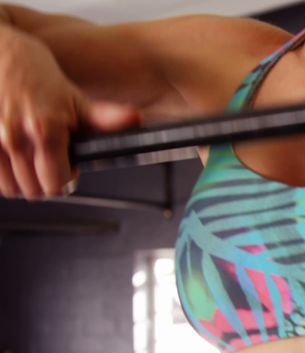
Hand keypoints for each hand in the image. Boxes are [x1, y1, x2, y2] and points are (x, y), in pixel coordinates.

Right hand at [0, 28, 139, 200]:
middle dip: (44, 180)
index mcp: (46, 130)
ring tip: (30, 157)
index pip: (55, 185)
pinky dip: (2, 171)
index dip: (65, 180)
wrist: (1, 55)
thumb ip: (105, 117)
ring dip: (22, 179)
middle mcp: (15, 137)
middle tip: (49, 162)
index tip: (67, 168)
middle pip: (33, 191)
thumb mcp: (76, 99)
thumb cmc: (37, 77)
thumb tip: (135, 119)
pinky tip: (12, 155)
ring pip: (10, 188)